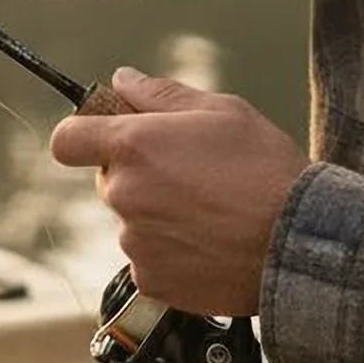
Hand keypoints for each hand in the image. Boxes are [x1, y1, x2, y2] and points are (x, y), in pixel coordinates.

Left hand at [50, 65, 307, 315]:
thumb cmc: (263, 168)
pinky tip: (207, 240)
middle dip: (138, 172)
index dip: (83, 133)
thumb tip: (122, 80)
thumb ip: (160, 94)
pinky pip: (147, 258)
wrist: (296, 242)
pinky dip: (169, 251)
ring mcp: (134, 243)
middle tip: (189, 171)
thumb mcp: (220, 110)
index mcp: (134, 146)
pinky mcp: (150, 282)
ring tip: (209, 210)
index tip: (105, 134)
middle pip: (109, 178)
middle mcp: (125, 195)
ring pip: (132, 219)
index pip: (67, 139)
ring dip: (156, 212)